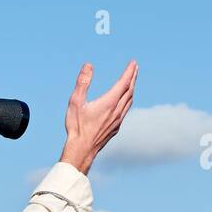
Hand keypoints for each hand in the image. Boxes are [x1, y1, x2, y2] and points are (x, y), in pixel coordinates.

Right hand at [60, 60, 136, 174]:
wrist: (82, 149)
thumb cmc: (77, 126)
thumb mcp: (75, 101)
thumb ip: (82, 82)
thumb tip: (89, 65)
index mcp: (109, 103)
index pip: (124, 83)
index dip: (129, 72)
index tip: (133, 63)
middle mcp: (117, 111)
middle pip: (129, 91)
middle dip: (133, 78)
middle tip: (135, 67)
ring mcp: (118, 120)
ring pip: (129, 101)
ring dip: (132, 89)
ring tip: (132, 81)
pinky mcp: (116, 128)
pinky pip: (126, 110)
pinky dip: (128, 100)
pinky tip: (125, 100)